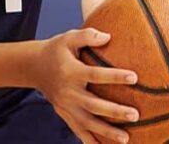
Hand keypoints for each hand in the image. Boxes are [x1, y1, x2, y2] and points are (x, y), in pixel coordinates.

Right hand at [30, 29, 138, 143]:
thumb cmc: (57, 50)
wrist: (33, 67)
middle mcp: (68, 92)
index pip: (95, 75)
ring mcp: (65, 106)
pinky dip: (90, 140)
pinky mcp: (63, 114)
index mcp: (71, 71)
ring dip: (106, 132)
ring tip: (126, 138)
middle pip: (93, 105)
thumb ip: (88, 35)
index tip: (134, 77)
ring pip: (87, 122)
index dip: (114, 76)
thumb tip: (108, 37)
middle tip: (135, 115)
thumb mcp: (68, 37)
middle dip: (114, 112)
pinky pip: (77, 130)